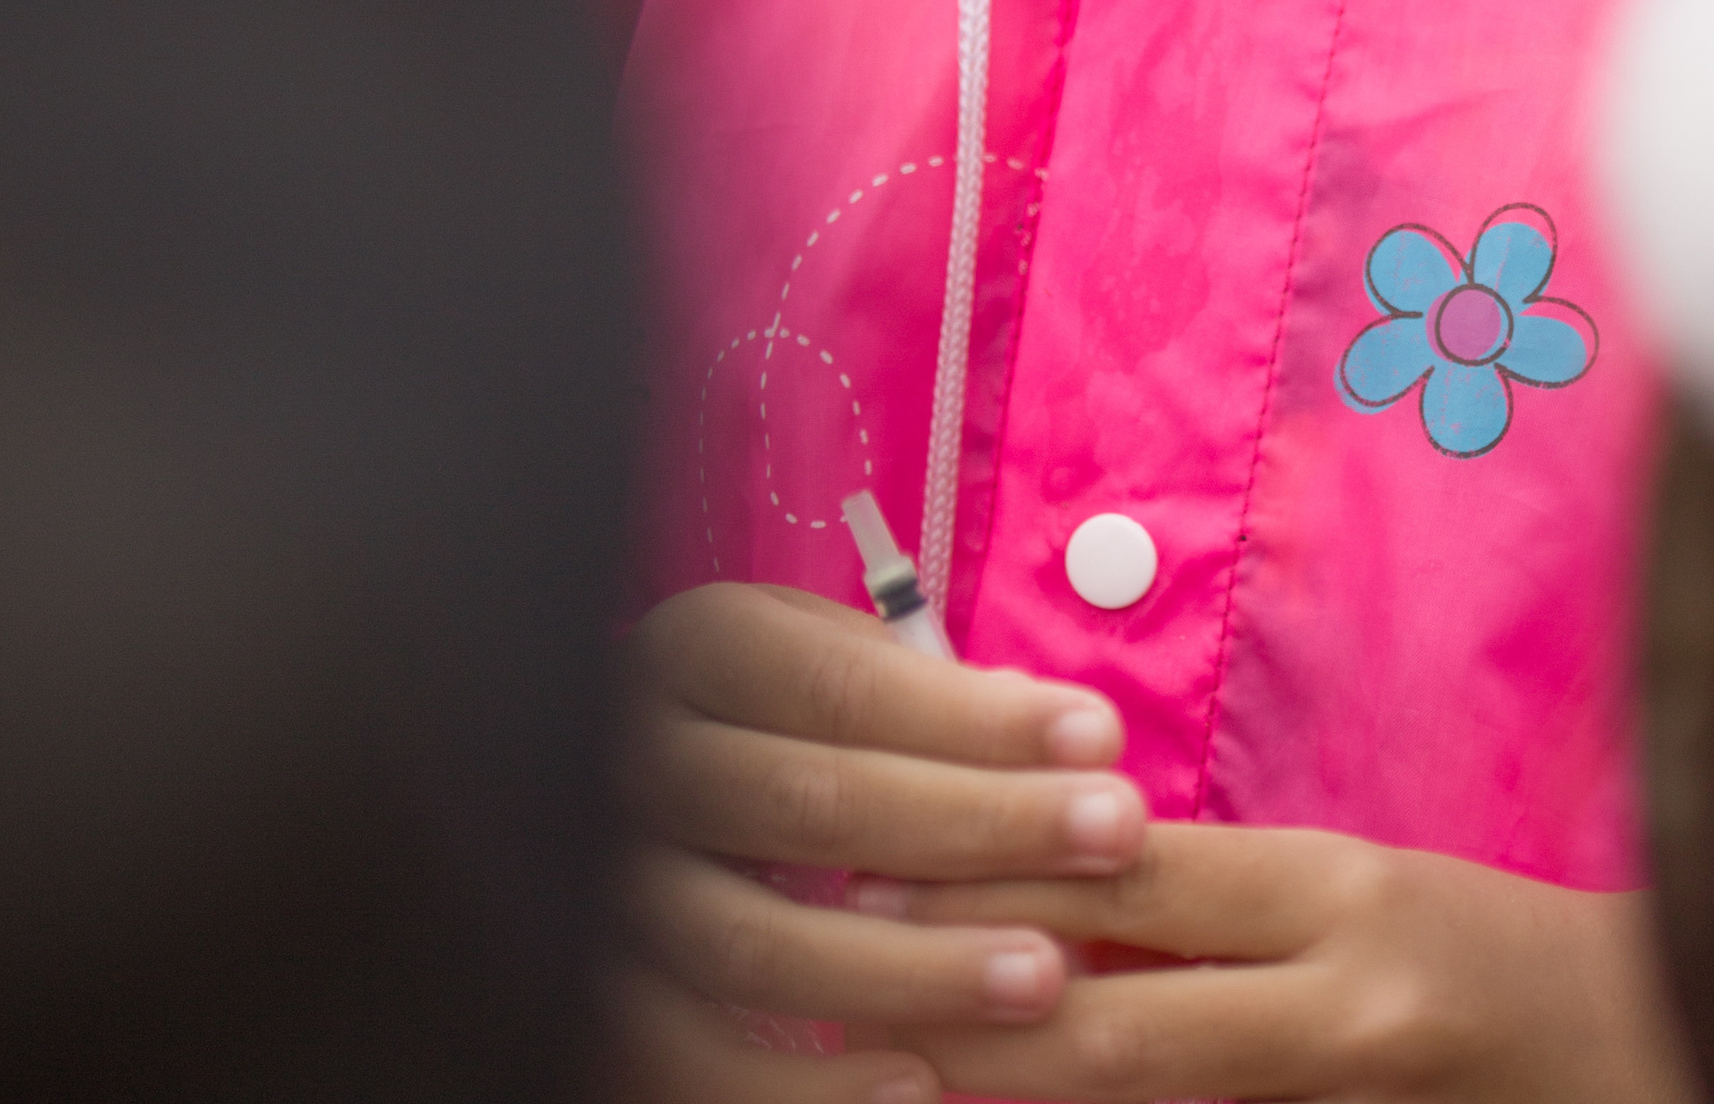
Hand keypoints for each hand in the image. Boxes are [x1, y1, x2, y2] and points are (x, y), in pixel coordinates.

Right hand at [616, 583, 1148, 1095]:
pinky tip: (921, 1087)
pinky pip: (694, 1065)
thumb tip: (1064, 732)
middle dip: (977, 825)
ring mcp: (609, 894)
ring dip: (913, 967)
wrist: (628, 802)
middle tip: (1109, 839)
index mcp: (697, 653)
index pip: (841, 686)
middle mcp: (636, 767)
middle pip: (810, 805)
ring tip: (1042, 977)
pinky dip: (807, 1091)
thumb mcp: (818, 663)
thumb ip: (920, 694)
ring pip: (755, 944)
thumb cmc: (764, 726)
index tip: (1098, 738)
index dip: (974, 718)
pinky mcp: (603, 1006)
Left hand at [857, 824, 1689, 1101]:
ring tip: (921, 1075)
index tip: (889, 876)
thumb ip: (1221, 904)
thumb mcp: (1364, 895)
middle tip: (867, 1004)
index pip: (1141, 879)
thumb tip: (1054, 889)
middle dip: (983, 1026)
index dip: (1005, 879)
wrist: (1652, 1054)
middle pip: (1124, 1032)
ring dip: (1037, 1092)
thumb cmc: (1497, 963)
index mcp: (1343, 899)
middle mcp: (1344, 1008)